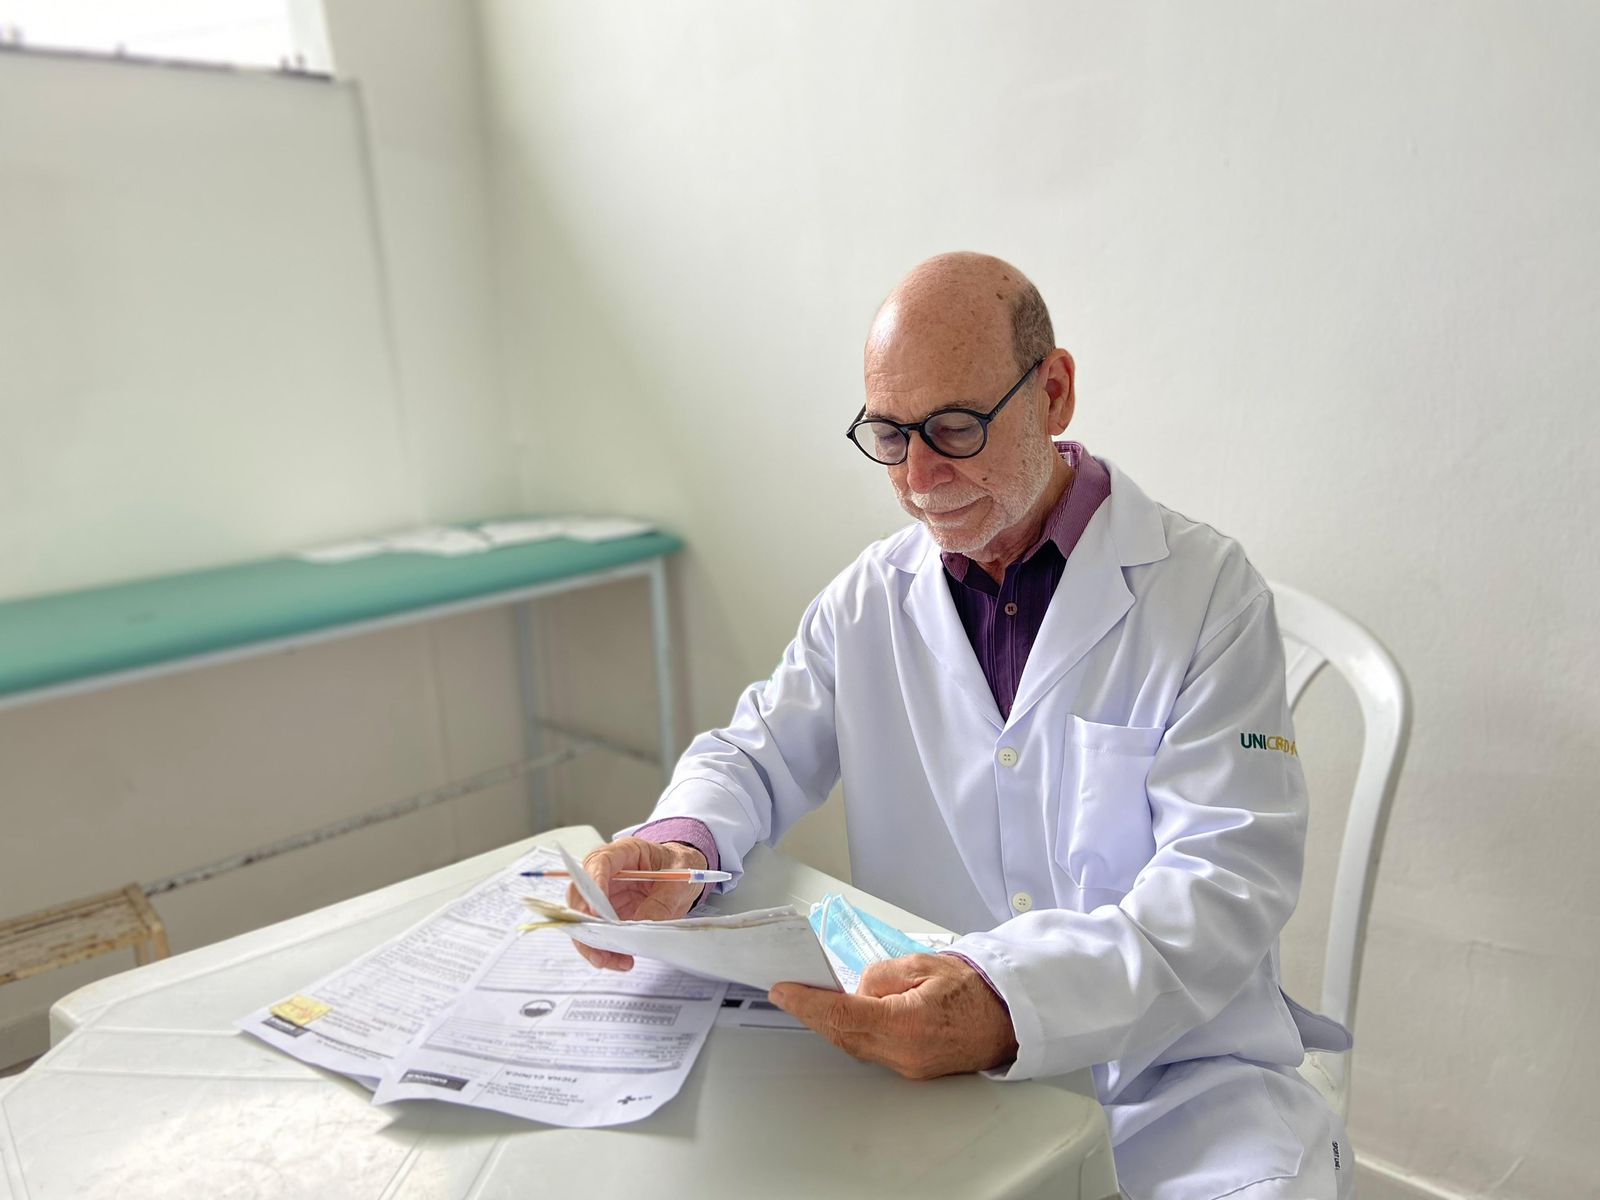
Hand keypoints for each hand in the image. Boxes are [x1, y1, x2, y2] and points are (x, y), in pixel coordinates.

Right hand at [566, 836, 707, 970]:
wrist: (683, 877)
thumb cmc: (679, 868)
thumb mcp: (680, 882)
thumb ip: (662, 901)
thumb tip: (640, 925)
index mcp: (625, 852)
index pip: (599, 862)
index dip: (593, 884)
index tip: (596, 911)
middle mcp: (607, 872)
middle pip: (581, 893)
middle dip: (586, 921)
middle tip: (600, 942)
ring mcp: (604, 895)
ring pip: (583, 918)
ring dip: (593, 942)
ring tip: (612, 960)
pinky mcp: (607, 915)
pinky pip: (597, 934)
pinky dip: (603, 950)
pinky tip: (620, 960)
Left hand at [768, 954, 1018, 1079]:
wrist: (1008, 1020)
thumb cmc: (974, 989)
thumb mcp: (925, 964)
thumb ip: (883, 974)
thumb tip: (858, 988)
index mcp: (907, 1022)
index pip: (843, 1013)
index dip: (807, 1002)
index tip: (783, 991)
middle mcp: (904, 1052)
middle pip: (841, 1034)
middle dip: (811, 1013)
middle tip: (788, 993)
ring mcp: (907, 1066)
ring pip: (853, 1045)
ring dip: (829, 1024)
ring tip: (810, 1001)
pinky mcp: (911, 1070)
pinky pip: (870, 1050)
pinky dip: (850, 1032)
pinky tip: (841, 1017)